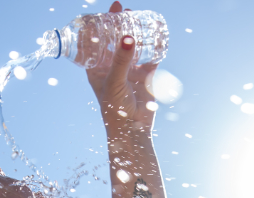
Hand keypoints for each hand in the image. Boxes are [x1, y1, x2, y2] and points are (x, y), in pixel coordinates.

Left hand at [86, 1, 157, 131]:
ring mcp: (130, 70)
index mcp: (98, 68)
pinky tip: (157, 33)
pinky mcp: (146, 75)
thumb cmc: (114, 109)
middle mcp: (113, 66)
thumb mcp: (114, 81)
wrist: (132, 129)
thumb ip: (121, 59)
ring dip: (136, 31)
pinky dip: (154, 45)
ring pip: (133, 45)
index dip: (100, 24)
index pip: (97, 41)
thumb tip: (128, 37)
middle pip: (115, 39)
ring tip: (138, 16)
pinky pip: (151, 56)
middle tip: (124, 8)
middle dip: (120, 23)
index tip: (108, 10)